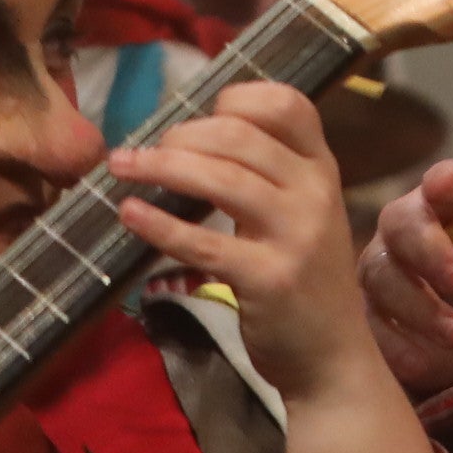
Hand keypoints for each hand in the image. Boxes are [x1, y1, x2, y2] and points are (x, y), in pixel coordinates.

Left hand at [108, 83, 386, 403]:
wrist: (331, 354)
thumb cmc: (306, 280)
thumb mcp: (304, 216)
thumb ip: (270, 179)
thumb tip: (194, 141)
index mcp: (323, 170)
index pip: (289, 105)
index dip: (239, 97)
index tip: (199, 112)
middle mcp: (315, 192)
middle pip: (243, 136)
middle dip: (182, 135)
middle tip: (142, 150)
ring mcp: (295, 234)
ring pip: (223, 179)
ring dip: (162, 167)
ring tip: (121, 167)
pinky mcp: (266, 277)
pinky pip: (203, 242)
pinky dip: (159, 225)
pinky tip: (129, 214)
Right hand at [361, 154, 452, 397]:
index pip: (447, 178)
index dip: (444, 181)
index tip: (443, 187)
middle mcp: (410, 224)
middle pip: (400, 223)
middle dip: (428, 252)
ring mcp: (383, 267)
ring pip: (381, 276)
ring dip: (419, 307)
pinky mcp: (370, 312)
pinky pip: (369, 324)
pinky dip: (399, 344)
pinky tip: (428, 360)